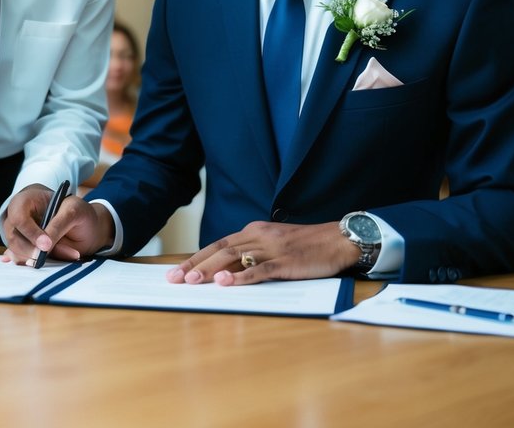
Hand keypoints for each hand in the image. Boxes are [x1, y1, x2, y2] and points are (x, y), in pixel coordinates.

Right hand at [1, 189, 111, 266]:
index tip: (47, 245)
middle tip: (49, 256)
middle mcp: (18, 218)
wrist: (86, 226)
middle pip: (14, 238)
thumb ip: (58, 226)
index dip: (30, 232)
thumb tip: (43, 247)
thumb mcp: (73, 210)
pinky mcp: (26, 250)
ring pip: (17, 252)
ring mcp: (20, 235)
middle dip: (32, 250)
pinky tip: (45, 261)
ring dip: (37, 259)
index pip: (18, 217)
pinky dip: (35, 263)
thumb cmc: (77, 211)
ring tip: (66, 253)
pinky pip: (23, 260)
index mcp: (26, 201)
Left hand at [165, 221, 360, 285]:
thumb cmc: (306, 245)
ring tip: (192, 282)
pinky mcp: (286, 261)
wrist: (338, 239)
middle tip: (175, 279)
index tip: (176, 271)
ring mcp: (272, 248)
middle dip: (195, 265)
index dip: (195, 258)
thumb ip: (252, 253)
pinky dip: (241, 277)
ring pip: (234, 258)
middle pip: (219, 250)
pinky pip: (260, 269)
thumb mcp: (274, 243)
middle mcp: (258, 236)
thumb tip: (225, 270)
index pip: (217, 244)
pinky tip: (226, 284)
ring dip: (211, 271)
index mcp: (253, 230)